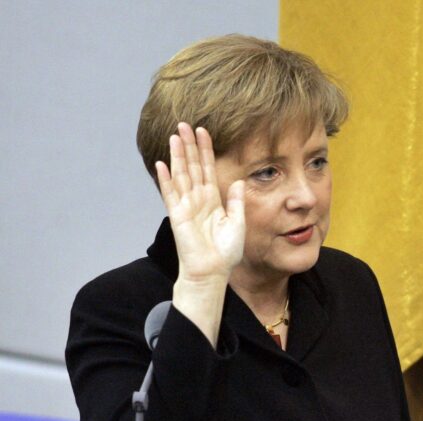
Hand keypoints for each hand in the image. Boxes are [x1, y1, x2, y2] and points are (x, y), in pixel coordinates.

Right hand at [155, 123, 244, 283]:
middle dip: (189, 145)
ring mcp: (186, 206)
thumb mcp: (237, 223)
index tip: (204, 131)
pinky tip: (162, 163)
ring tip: (174, 136)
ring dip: (177, 155)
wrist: (213, 271)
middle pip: (192, 166)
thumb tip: (238, 180)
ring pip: (181, 175)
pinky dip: (166, 179)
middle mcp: (198, 199)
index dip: (206, 150)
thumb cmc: (225, 252)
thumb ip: (236, 201)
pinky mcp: (177, 215)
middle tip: (184, 124)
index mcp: (213, 200)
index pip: (208, 169)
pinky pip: (170, 194)